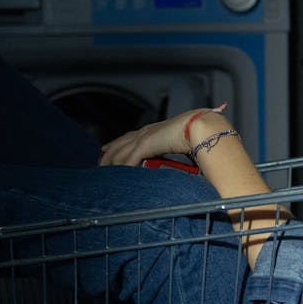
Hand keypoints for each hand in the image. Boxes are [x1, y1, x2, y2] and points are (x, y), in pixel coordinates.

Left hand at [99, 108, 229, 166]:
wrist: (203, 126)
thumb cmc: (199, 135)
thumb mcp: (184, 146)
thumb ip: (178, 155)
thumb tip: (185, 166)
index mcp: (154, 131)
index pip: (129, 137)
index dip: (116, 144)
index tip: (107, 150)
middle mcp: (146, 132)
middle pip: (119, 144)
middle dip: (107, 156)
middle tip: (99, 166)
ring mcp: (145, 137)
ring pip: (119, 153)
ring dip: (111, 165)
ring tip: (104, 176)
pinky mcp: (146, 144)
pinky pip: (128, 159)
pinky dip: (122, 169)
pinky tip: (117, 177)